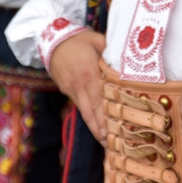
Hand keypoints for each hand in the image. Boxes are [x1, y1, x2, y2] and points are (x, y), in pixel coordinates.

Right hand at [48, 30, 106, 145]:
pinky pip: (79, 105)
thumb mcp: (97, 40)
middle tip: (110, 144)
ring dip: (93, 127)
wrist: (52, 39)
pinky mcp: (66, 90)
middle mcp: (79, 83)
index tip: (115, 128)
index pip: (100, 97)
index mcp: (89, 71)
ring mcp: (71, 88)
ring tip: (104, 141)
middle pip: (91, 110)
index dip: (106, 114)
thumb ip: (112, 51)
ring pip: (84, 111)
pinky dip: (87, 116)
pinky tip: (95, 125)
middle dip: (100, 128)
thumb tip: (130, 58)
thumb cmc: (79, 39)